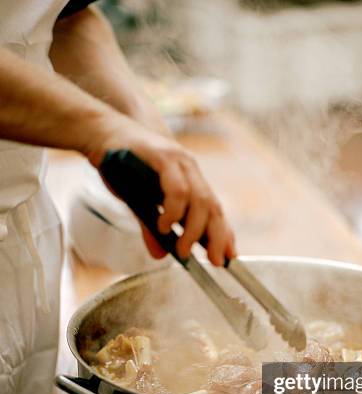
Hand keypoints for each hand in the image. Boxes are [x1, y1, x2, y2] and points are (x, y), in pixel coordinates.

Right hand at [87, 116, 235, 265]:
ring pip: (199, 199)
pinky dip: (174, 209)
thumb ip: (152, 226)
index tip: (228, 257)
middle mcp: (190, 170)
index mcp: (190, 181)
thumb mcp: (139, 202)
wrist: (100, 132)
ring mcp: (178, 161)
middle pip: (213, 207)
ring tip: (184, 250)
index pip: (215, 210)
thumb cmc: (121, 166)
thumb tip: (159, 254)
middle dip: (217, 237)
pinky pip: (176, 187)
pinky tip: (166, 226)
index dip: (224, 234)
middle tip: (213, 261)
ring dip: (193, 229)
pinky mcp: (162, 156)